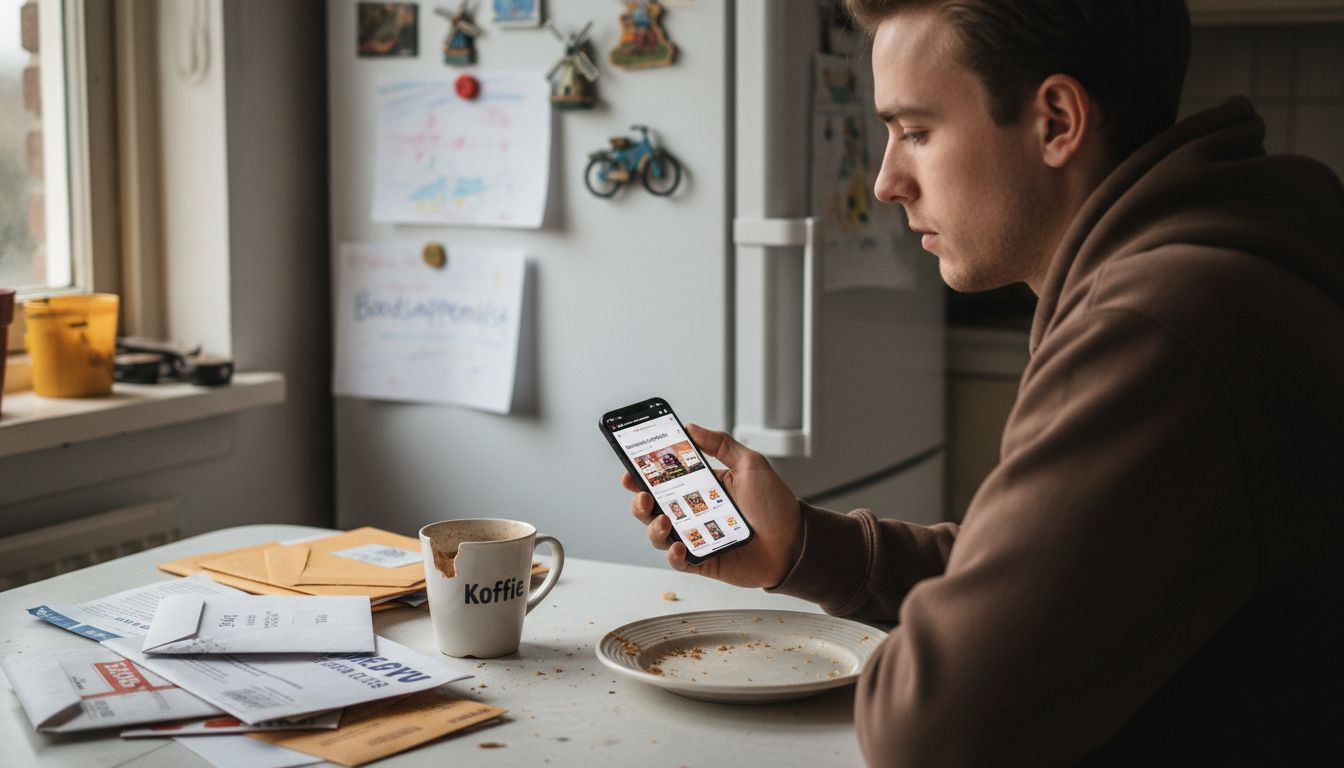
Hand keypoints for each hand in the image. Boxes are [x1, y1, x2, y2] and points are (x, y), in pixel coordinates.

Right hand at [623, 423, 802, 588]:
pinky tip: (678, 546)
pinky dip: (673, 555)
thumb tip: (692, 427)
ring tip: (662, 519)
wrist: (795, 542)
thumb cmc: (775, 504)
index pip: (664, 481)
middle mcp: (693, 514)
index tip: (631, 469)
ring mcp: (696, 539)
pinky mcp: (703, 562)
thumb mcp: (750, 464)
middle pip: (653, 508)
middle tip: (642, 494)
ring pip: (659, 535)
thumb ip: (721, 444)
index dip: (643, 476)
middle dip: (639, 502)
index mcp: (701, 489)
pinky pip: (679, 561)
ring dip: (652, 528)